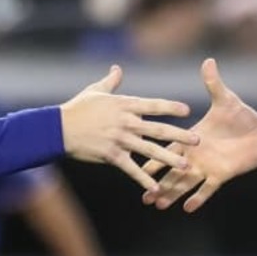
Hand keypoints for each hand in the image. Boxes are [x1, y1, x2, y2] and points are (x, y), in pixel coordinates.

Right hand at [60, 66, 197, 191]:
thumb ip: (111, 81)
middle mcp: (126, 122)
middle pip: (158, 129)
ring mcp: (119, 140)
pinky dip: (143, 178)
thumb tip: (117, 68)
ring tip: (186, 166)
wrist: (58, 128)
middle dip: (180, 135)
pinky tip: (156, 187)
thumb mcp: (95, 91)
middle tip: (198, 141)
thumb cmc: (77, 108)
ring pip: (149, 150)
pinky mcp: (111, 155)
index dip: (170, 107)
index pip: (152, 105)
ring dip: (169, 158)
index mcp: (124, 105)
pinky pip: (131, 169)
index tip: (187, 110)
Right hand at [144, 59, 256, 212]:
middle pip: (171, 172)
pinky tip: (186, 208)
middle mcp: (195, 156)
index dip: (152, 158)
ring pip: (184, 184)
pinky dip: (198, 198)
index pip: (166, 148)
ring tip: (158, 205)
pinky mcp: (221, 176)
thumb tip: (208, 61)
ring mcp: (207, 168)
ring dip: (172, 194)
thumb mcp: (225, 100)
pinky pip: (207, 190)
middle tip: (142, 196)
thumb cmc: (242, 116)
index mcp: (191, 139)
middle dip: (156, 183)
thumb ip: (213, 83)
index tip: (136, 164)